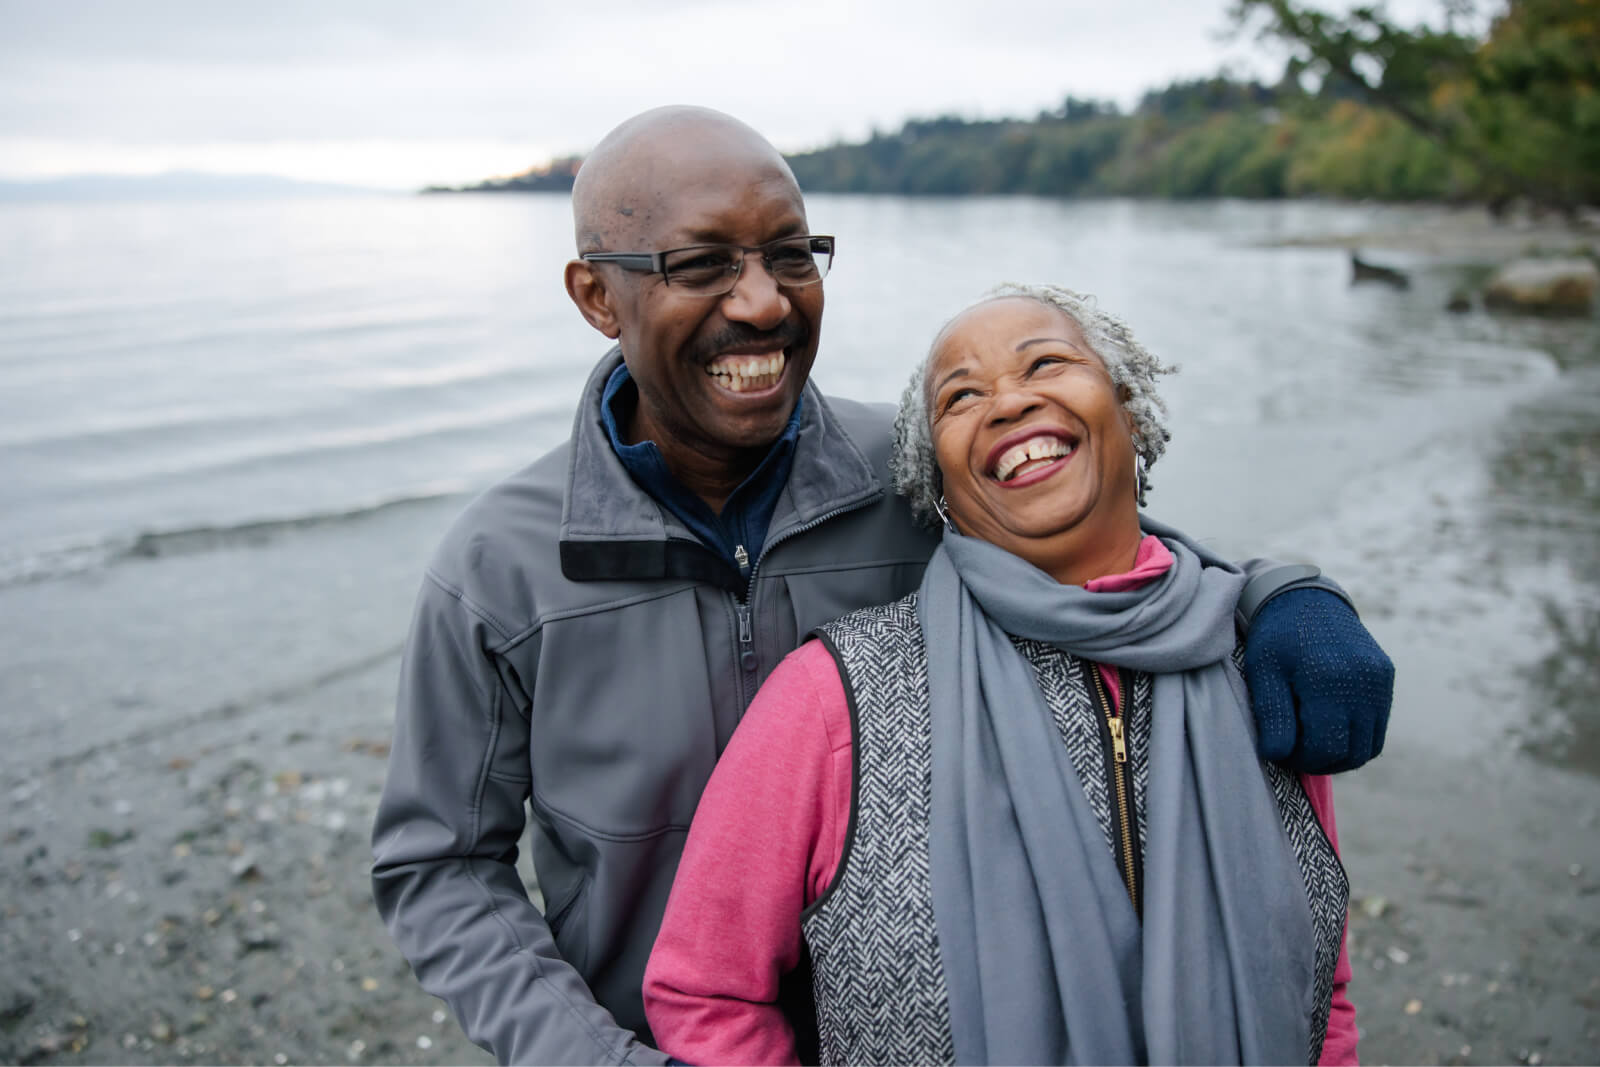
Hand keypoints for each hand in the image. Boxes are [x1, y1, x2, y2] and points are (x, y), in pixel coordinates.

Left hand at [1242, 588, 1394, 773]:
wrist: (1306, 597)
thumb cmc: (1277, 637)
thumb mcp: (1263, 672)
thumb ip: (1273, 715)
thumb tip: (1278, 755)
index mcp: (1329, 681)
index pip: (1324, 749)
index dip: (1300, 761)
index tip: (1280, 751)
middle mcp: (1363, 683)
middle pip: (1350, 754)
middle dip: (1320, 761)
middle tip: (1294, 750)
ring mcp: (1380, 681)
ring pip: (1368, 748)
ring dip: (1340, 755)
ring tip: (1311, 741)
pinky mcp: (1387, 678)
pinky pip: (1377, 728)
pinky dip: (1355, 738)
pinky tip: (1329, 726)